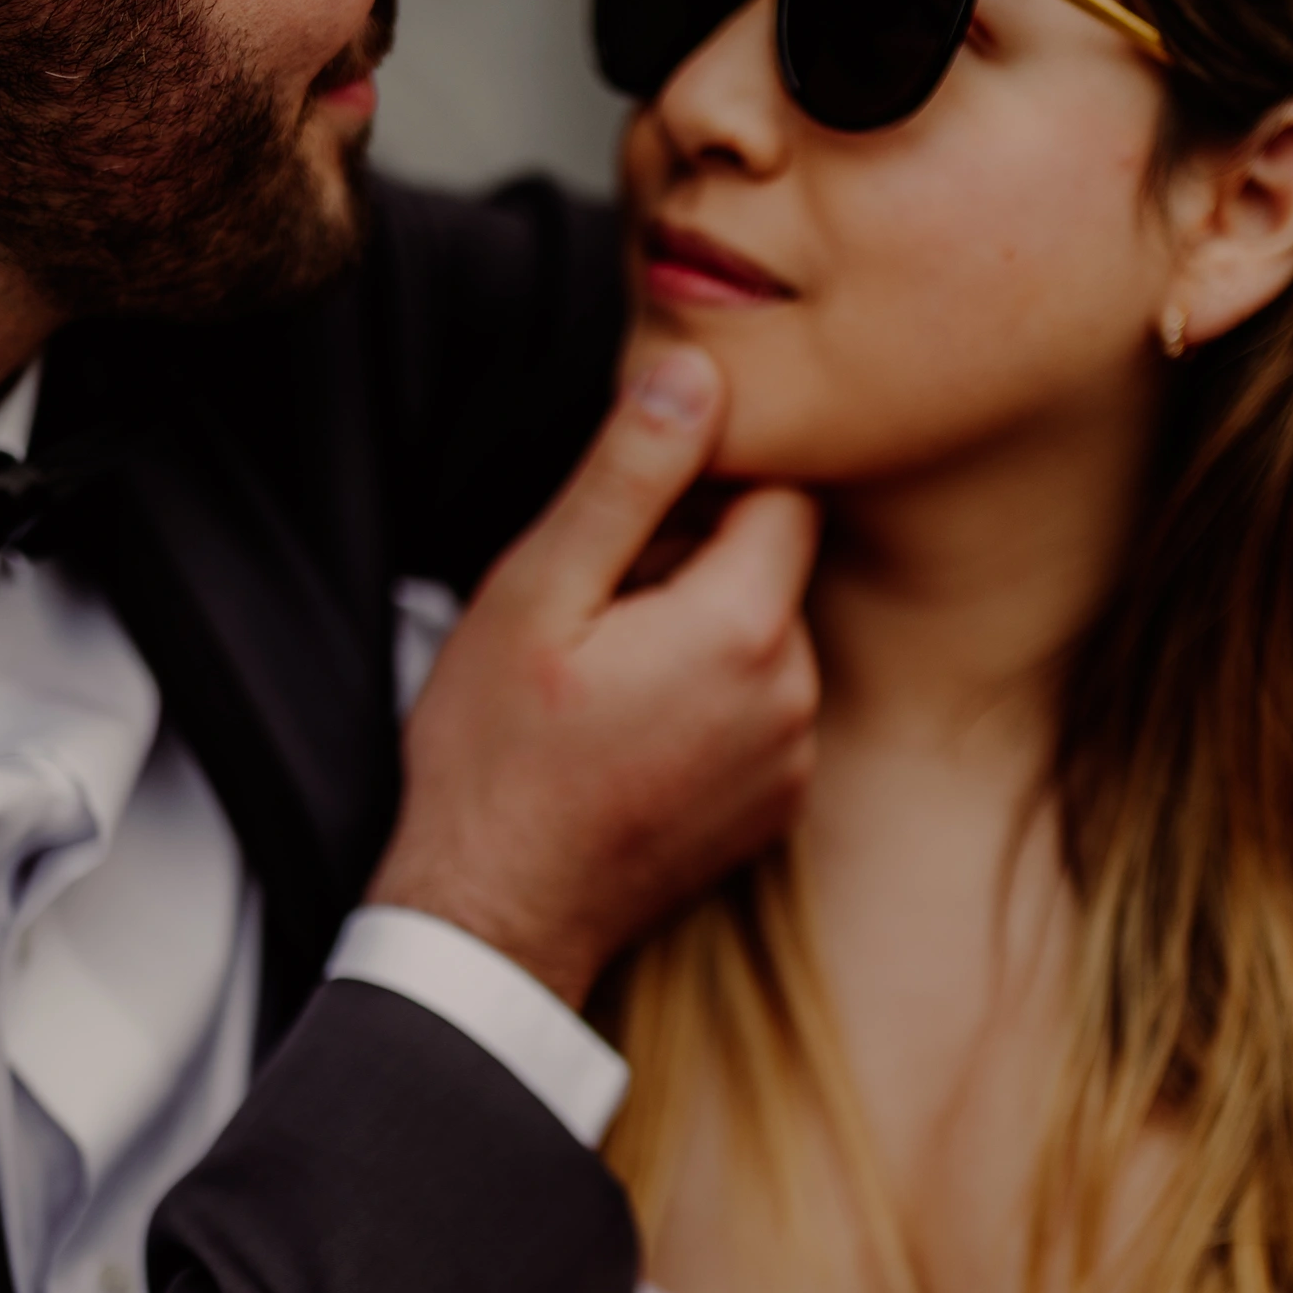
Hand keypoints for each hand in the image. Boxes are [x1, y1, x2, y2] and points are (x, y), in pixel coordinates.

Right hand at [371, 344, 818, 1007]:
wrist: (494, 919)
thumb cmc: (495, 756)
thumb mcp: (536, 593)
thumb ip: (627, 477)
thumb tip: (698, 373)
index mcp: (746, 628)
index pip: (779, 493)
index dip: (700, 491)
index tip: (622, 535)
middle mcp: (798, 696)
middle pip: (771, 568)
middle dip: (692, 567)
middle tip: (591, 622)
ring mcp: (793, 761)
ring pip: (764, 640)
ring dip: (698, 638)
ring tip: (602, 688)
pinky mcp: (777, 807)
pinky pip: (760, 711)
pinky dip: (707, 706)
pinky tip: (627, 739)